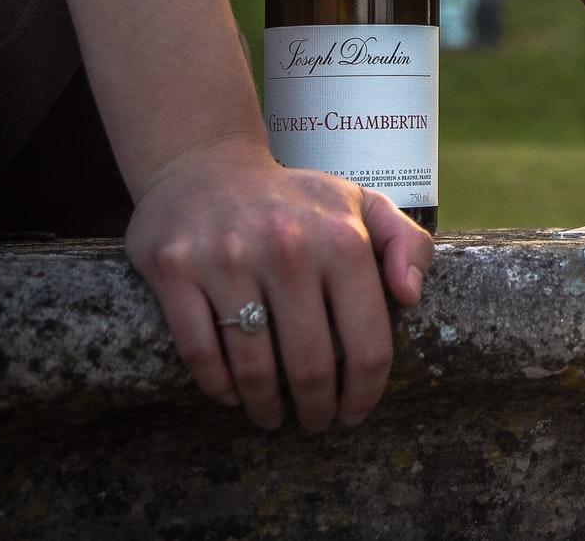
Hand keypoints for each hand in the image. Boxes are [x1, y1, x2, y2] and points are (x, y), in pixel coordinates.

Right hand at [125, 133, 434, 431]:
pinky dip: (218, 385)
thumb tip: (410, 297)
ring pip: (253, 366)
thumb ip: (407, 243)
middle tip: (314, 422)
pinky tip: (233, 395)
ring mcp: (227, 259)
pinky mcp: (174, 269)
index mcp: (341, 239)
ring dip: (266, 406)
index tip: (355, 412)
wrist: (204, 163)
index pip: (367, 342)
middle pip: (311, 365)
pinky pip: (198, 350)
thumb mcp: (362, 204)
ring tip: (272, 417)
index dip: (366, 392)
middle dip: (316, 409)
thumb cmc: (294, 199)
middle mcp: (287, 249)